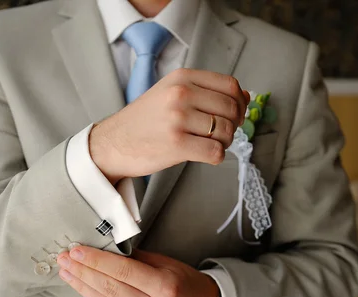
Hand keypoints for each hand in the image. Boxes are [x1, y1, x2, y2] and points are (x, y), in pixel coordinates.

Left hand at [57, 246, 219, 296]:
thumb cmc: (188, 284)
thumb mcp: (167, 263)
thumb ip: (137, 258)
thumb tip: (107, 248)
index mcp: (165, 287)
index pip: (122, 270)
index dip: (96, 260)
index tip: (78, 251)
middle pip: (110, 287)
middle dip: (83, 272)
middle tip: (65, 259)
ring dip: (82, 286)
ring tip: (67, 272)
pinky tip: (84, 288)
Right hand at [90, 68, 249, 184]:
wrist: (112, 143)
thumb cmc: (145, 120)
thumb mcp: (171, 93)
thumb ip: (207, 91)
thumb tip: (245, 96)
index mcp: (182, 78)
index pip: (230, 86)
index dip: (239, 103)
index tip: (232, 115)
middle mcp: (180, 95)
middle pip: (232, 109)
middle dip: (233, 125)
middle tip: (219, 134)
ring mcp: (178, 120)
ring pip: (226, 132)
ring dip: (224, 142)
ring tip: (208, 144)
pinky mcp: (176, 145)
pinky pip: (215, 152)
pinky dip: (215, 157)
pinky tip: (203, 155)